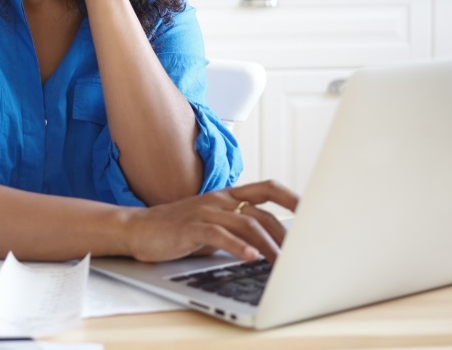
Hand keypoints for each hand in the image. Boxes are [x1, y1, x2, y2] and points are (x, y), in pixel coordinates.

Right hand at [121, 180, 299, 262]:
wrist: (138, 229)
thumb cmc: (178, 229)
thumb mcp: (213, 225)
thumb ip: (238, 229)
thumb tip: (271, 246)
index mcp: (227, 197)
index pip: (267, 189)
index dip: (291, 197)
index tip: (313, 211)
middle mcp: (219, 200)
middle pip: (261, 213)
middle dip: (284, 235)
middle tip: (298, 255)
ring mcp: (204, 211)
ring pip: (245, 224)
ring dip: (267, 245)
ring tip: (280, 263)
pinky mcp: (190, 227)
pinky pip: (218, 235)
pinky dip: (237, 246)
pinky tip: (250, 257)